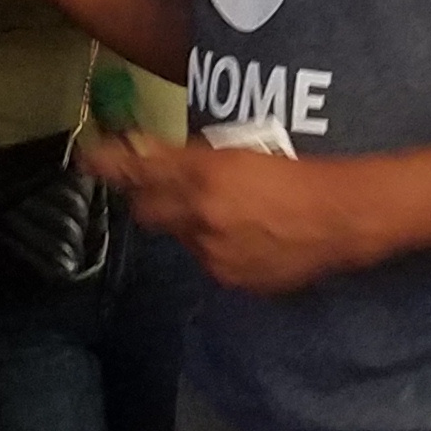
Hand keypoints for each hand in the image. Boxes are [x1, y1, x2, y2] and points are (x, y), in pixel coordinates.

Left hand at [85, 131, 381, 293]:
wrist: (342, 216)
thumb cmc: (300, 170)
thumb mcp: (243, 151)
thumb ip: (191, 157)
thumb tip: (149, 154)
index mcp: (206, 175)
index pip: (143, 170)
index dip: (112, 165)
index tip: (89, 159)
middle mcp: (202, 216)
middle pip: (150, 211)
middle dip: (151, 199)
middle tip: (165, 189)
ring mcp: (215, 253)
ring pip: (182, 238)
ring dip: (192, 225)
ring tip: (229, 213)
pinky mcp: (232, 279)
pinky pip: (209, 260)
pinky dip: (217, 247)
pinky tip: (246, 236)